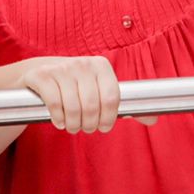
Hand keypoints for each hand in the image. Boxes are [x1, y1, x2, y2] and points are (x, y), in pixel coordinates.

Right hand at [18, 56, 155, 133]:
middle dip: (90, 124)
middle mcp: (82, 64)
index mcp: (101, 66)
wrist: (40, 71)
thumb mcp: (99, 90)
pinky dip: (58, 118)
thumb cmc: (76, 86)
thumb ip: (123, 106)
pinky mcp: (42, 75)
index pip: (112, 97)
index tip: (104, 127)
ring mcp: (61, 68)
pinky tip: (59, 121)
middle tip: (86, 128)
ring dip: (73, 125)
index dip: (109, 118)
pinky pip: (54, 103)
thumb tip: (153, 120)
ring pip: (73, 107)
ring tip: (73, 127)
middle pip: (92, 105)